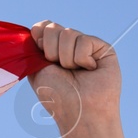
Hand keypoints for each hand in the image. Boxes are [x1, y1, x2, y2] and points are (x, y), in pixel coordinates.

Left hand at [26, 21, 120, 135]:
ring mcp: (86, 46)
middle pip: (52, 27)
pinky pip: (84, 40)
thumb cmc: (57, 95)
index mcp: (51, 51)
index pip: (43, 27)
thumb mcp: (38, 70)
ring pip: (68, 33)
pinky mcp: (103, 49)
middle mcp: (68, 47)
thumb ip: (34, 48)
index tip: (42, 56)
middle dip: (50, 50)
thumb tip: (37, 27)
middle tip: (59, 69)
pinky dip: (81, 58)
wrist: (79, 110)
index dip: (39, 37)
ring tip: (75, 72)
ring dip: (66, 58)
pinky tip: (89, 70)